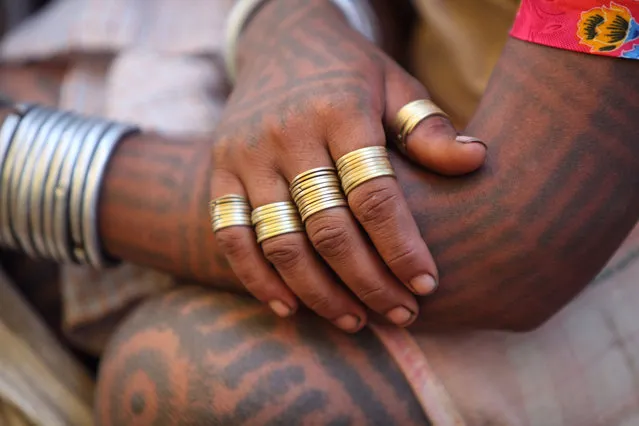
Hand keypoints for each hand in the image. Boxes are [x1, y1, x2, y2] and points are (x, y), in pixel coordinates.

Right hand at [210, 0, 486, 331]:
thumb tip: (476, 162)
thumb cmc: (350, 72)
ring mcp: (246, 155)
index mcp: (339, 111)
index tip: (426, 285)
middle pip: (329, 228)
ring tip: (355, 322)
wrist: (281, 41)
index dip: (402, 247)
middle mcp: (287, 134)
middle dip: (369, 282)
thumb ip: (428, 128)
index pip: (374, 195)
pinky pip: (231, 235)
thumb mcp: (395, 85)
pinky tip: (288, 307)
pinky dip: (256, 278)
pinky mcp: (220, 170)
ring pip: (281, 241)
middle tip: (401, 315)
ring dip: (319, 293)